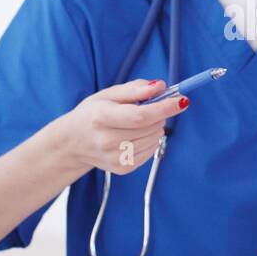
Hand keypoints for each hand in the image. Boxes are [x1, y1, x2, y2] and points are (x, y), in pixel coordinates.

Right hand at [55, 79, 188, 174]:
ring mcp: (115, 157)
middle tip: (148, 109)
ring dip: (155, 127)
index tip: (182, 100)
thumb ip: (135, 88)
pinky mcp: (123, 168)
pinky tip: (134, 136)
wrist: (74, 143)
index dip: (165, 108)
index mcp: (102, 117)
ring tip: (137, 123)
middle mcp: (107, 140)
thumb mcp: (109, 94)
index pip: (141, 116)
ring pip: (155, 139)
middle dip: (160, 114)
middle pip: (151, 127)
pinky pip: (151, 151)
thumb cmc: (93, 114)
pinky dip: (150, 140)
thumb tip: (161, 87)